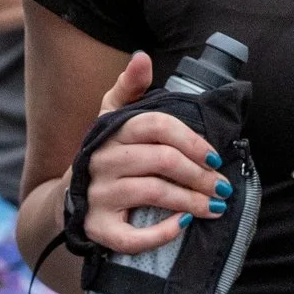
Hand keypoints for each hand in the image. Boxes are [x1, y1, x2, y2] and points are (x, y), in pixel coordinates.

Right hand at [80, 51, 230, 255]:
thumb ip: (130, 87)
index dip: (191, 140)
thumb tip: (142, 56)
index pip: (157, 125)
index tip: (214, 157)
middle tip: (222, 187)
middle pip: (162, 160)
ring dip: (191, 201)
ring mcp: (98, 195)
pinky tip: (182, 226)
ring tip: (215, 207)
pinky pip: (131, 237)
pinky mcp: (97, 228)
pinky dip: (161, 233)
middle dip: (200, 175)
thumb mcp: (112, 117)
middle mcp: (102, 160)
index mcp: (112, 131)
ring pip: (153, 193)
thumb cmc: (106, 154)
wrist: (71, 199)